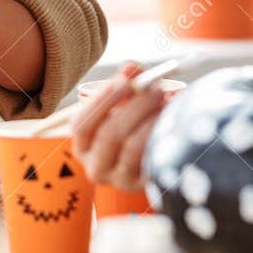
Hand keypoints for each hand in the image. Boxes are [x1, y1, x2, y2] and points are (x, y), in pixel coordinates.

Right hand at [70, 62, 167, 192]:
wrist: (151, 159)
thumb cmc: (132, 124)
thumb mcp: (124, 103)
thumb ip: (126, 82)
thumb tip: (131, 68)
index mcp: (82, 145)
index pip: (82, 125)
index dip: (102, 100)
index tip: (125, 81)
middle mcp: (95, 167)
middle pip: (108, 135)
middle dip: (134, 107)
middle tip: (156, 90)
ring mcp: (119, 180)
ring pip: (132, 147)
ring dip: (151, 120)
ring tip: (165, 103)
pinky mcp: (144, 185)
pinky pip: (152, 158)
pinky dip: (162, 135)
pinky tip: (170, 121)